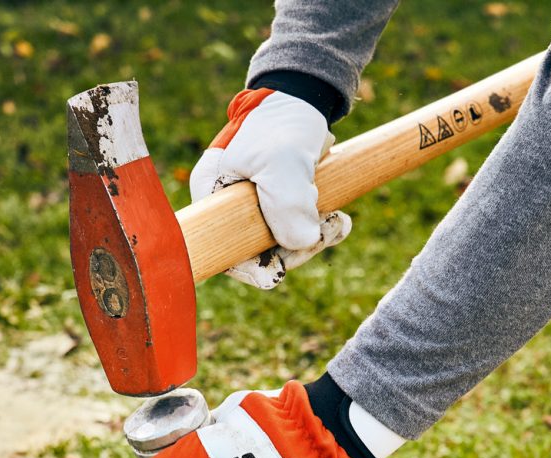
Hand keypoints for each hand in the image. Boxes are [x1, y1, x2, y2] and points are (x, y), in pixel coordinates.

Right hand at [192, 89, 351, 288]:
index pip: (223, 251)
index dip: (254, 267)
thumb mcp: (282, 160)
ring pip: (284, 244)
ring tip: (336, 219)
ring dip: (314, 238)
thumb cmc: (282, 123)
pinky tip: (338, 218)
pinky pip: (300, 231)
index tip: (284, 263)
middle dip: (296, 249)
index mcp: (212, 196)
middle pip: (259, 253)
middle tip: (326, 229)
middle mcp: (229, 206)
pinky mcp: (281, 204)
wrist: (305, 97)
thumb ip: (286, 202)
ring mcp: (257, 207)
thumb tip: (301, 243)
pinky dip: (320, 229)